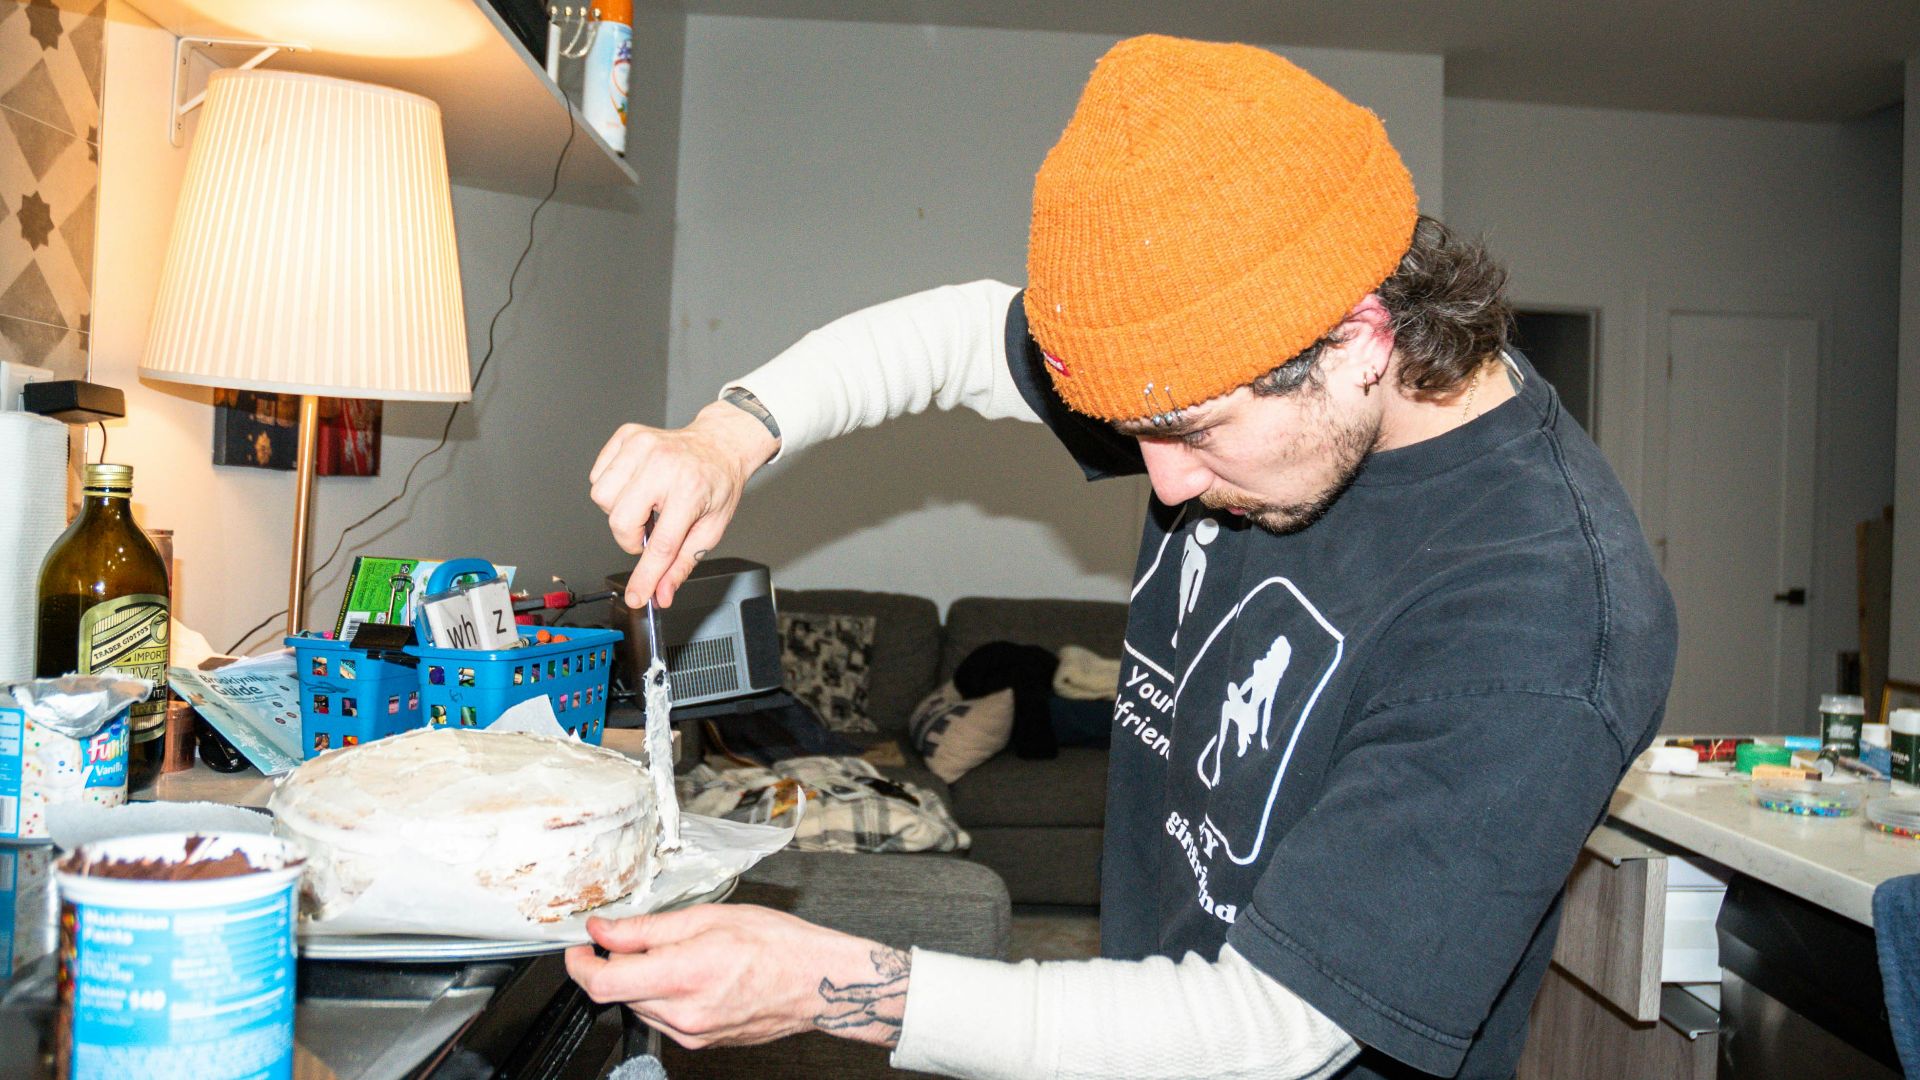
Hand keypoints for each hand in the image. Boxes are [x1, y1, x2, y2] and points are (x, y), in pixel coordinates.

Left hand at [564, 904, 912, 1049]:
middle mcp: (682, 1012)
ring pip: (639, 1005)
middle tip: (634, 938)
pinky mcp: (700, 1042)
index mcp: (682, 974)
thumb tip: (605, 930)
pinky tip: (691, 975)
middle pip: (618, 993)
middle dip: (616, 964)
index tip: (580, 946)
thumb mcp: (708, 917)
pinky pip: (662, 1017)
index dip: (579, 963)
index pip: (602, 982)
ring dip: (641, 980)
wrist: (817, 981)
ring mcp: (691, 1033)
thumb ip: (647, 928)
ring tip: (677, 954)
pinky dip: (663, 995)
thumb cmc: (776, 943)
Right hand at [589, 400, 778, 607]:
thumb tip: (661, 593)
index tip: (636, 596)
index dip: (646, 577)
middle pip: (620, 521)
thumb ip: (682, 563)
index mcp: (689, 489)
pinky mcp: (626, 435)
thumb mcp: (711, 528)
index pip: (660, 545)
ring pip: (602, 497)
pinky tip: (636, 486)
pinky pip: (598, 475)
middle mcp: (663, 464)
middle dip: (631, 537)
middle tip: (650, 530)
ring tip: (644, 503)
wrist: (720, 444)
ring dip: (619, 510)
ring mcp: (641, 445)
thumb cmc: (718, 482)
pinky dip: (612, 488)